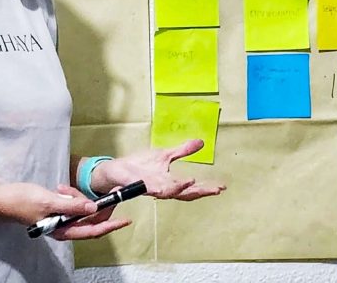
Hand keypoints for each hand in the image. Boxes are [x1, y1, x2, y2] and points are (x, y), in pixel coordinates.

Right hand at [0, 183, 130, 240]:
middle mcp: (64, 228)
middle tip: (105, 193)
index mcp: (63, 230)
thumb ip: (72, 205)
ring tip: (62, 188)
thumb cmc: (24, 201)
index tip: (126, 220)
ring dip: (77, 197)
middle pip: (89, 219)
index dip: (111, 225)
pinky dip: (69, 195)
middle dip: (97, 206)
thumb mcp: (50, 201)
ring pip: (80, 209)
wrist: (4, 198)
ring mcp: (60, 220)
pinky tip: (59, 188)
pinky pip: (71, 203)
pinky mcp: (56, 211)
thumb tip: (93, 207)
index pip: (93, 230)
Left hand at [91, 139, 225, 200]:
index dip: (206, 188)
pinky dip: (159, 186)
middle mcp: (162, 187)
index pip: (191, 188)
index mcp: (169, 182)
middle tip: (216, 190)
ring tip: (193, 182)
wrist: (115, 170)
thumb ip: (182, 151)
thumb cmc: (139, 166)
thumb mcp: (164, 155)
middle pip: (184, 192)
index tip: (221, 187)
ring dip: (180, 188)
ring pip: (168, 191)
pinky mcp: (137, 183)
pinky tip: (164, 185)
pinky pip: (150, 186)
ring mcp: (150, 186)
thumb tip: (201, 142)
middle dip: (200, 191)